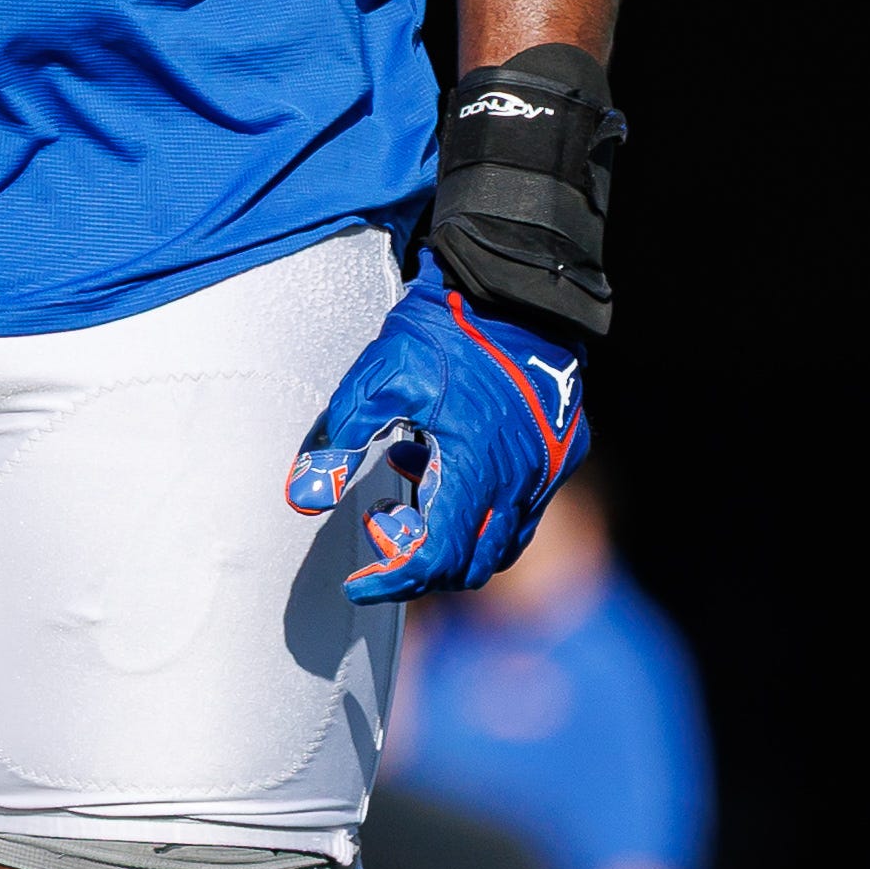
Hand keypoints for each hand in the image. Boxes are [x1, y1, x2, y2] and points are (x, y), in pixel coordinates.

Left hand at [288, 254, 586, 601]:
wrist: (515, 286)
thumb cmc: (447, 329)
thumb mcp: (380, 375)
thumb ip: (341, 437)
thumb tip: (305, 496)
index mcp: (476, 468)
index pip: (436, 558)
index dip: (392, 580)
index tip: (357, 583)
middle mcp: (520, 481)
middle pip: (471, 565)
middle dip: (420, 561)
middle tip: (380, 520)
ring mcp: (548, 470)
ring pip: (502, 542)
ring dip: (454, 536)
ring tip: (411, 479)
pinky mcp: (564, 452)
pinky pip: (525, 508)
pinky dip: (483, 509)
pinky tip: (448, 459)